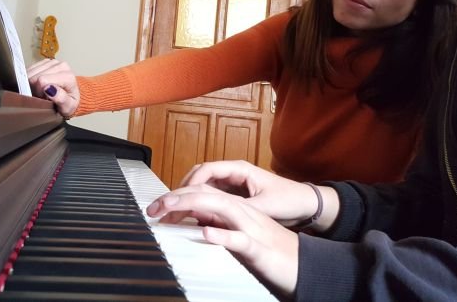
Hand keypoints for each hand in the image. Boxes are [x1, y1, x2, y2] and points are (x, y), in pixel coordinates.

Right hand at [26, 59, 79, 117]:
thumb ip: (60, 99)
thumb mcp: (67, 107)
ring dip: (32, 83)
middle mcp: (62, 66)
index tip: (45, 97)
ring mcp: (53, 62)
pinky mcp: (46, 61)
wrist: (69, 98)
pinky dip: (31, 78)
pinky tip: (38, 84)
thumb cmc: (68, 104)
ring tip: (41, 90)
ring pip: (31, 72)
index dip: (39, 92)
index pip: (42, 80)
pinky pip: (30, 69)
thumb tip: (49, 88)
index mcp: (68, 76)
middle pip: (35, 76)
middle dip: (35, 88)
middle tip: (42, 95)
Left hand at [147, 186, 298, 298]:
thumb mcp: (239, 233)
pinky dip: (222, 234)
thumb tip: (197, 220)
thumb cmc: (271, 250)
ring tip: (170, 208)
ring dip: (193, 205)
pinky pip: (239, 239)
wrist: (303, 264)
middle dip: (177, 197)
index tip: (156, 208)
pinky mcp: (259, 248)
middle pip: (207, 194)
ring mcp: (251, 228)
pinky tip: (206, 232)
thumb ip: (221, 224)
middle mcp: (243, 213)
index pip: (203, 192)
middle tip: (153, 207)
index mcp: (237, 209)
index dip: (178, 196)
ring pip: (220, 208)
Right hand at [173, 160, 319, 226]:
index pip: (205, 170)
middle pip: (199, 175)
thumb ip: (238, 208)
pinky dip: (199, 204)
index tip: (176, 196)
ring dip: (188, 196)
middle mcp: (233, 173)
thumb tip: (214, 214)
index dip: (188, 183)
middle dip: (181, 189)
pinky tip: (192, 217)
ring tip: (174, 211)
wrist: (306, 205)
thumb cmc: (289, 200)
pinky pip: (211, 196)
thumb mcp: (263, 206)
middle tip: (167, 204)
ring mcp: (233, 183)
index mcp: (239, 169)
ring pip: (203, 186)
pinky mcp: (235, 195)